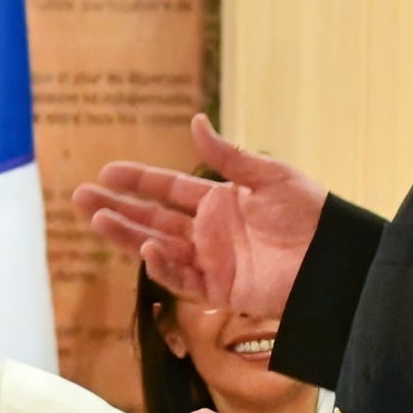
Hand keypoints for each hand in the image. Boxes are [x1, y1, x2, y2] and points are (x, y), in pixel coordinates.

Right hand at [72, 114, 325, 317]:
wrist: (332, 259)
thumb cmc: (310, 214)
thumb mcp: (268, 176)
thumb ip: (228, 156)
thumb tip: (195, 121)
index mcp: (218, 202)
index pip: (168, 189)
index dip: (138, 180)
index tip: (106, 171)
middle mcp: (208, 232)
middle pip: (151, 219)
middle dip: (116, 209)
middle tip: (79, 197)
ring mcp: (210, 262)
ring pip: (157, 248)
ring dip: (126, 235)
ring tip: (96, 219)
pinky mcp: (219, 290)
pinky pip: (182, 279)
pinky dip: (162, 265)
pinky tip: (146, 246)